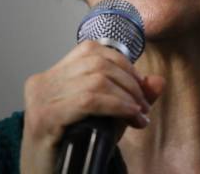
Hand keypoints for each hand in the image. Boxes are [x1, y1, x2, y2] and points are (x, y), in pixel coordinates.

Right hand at [20, 41, 164, 172]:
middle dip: (129, 81)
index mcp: (51, 76)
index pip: (90, 49)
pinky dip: (116, 105)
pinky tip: (130, 115)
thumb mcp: (107, 118)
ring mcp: (41, 99)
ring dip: (127, 95)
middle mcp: (42, 83)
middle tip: (143, 104)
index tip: (138, 84)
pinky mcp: (45, 118)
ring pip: (96, 80)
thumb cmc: (75, 149)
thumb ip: (131, 97)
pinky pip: (89, 100)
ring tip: (138, 113)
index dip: (121, 63)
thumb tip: (157, 81)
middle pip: (96, 63)